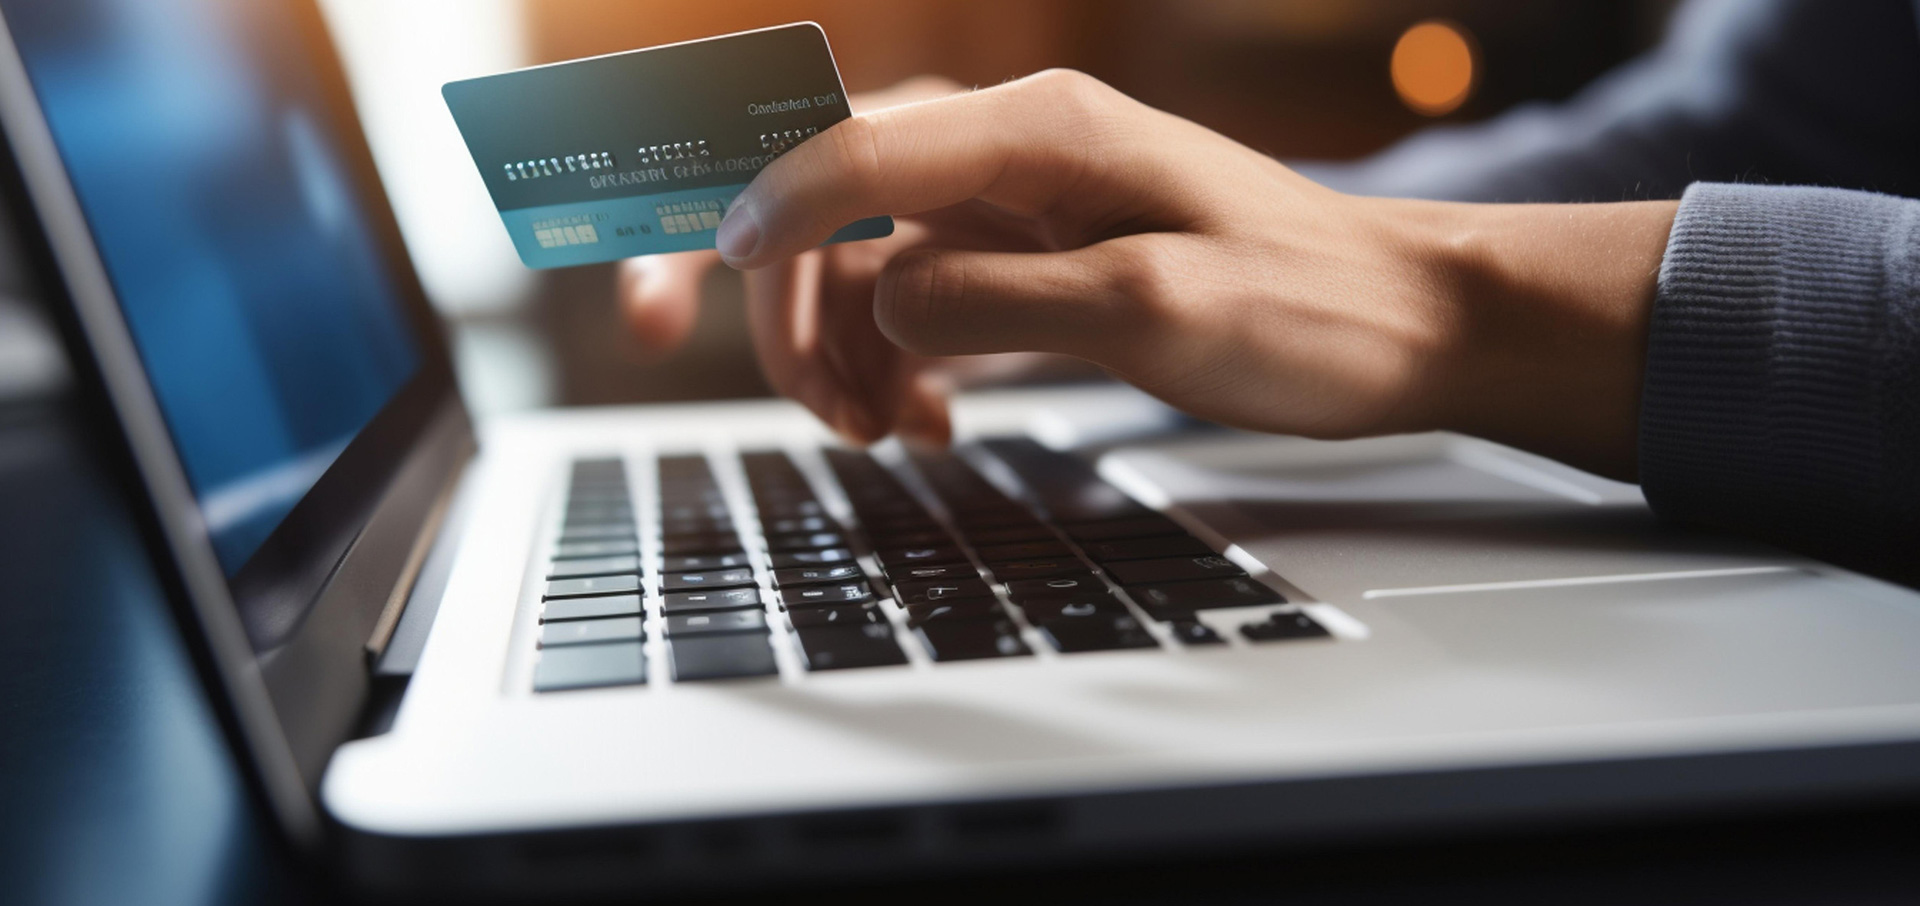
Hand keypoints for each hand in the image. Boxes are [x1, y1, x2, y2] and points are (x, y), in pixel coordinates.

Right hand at [713, 69, 1675, 476]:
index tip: (691, 292)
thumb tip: (882, 311)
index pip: (857, 152)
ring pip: (867, 259)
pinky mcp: (1035, 256)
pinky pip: (921, 297)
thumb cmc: (1306, 310)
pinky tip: (925, 422)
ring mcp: (1022, 203)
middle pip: (834, 198)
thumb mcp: (1153, 313)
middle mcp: (1016, 151)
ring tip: (874, 433)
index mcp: (1041, 132)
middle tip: (773, 398)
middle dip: (779, 294)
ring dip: (840, 346)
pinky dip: (896, 360)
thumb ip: (997, 302)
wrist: (1405, 327)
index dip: (764, 217)